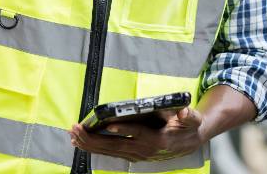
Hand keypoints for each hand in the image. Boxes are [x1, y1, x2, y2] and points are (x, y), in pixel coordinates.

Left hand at [69, 107, 204, 162]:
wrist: (189, 142)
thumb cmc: (187, 127)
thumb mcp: (192, 119)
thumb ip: (189, 116)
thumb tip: (185, 112)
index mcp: (159, 139)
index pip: (139, 134)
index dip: (124, 130)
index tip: (109, 124)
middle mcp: (145, 150)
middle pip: (117, 145)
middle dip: (95, 138)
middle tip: (77, 129)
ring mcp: (137, 154)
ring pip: (110, 151)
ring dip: (90, 144)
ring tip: (73, 135)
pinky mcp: (132, 154)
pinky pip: (110, 152)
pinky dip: (94, 148)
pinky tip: (80, 142)